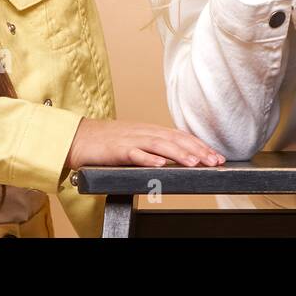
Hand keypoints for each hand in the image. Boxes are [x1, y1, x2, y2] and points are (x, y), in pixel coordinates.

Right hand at [64, 118, 226, 170]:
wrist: (79, 138)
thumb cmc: (108, 142)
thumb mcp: (137, 142)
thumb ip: (155, 148)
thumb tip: (177, 158)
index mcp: (151, 131)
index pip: (181, 136)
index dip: (200, 145)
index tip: (216, 156)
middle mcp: (145, 132)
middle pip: (175, 139)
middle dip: (197, 150)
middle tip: (214, 161)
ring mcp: (131, 140)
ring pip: (159, 145)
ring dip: (178, 154)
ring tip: (194, 163)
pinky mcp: (116, 150)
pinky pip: (134, 154)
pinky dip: (147, 158)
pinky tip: (159, 165)